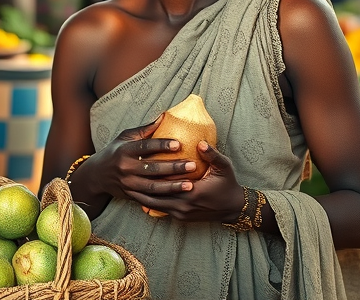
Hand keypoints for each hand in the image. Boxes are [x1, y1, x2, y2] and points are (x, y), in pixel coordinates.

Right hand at [86, 116, 196, 202]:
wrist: (97, 175)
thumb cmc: (115, 151)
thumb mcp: (125, 137)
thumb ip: (144, 130)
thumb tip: (164, 116)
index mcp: (124, 151)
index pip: (144, 147)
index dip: (161, 145)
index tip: (179, 144)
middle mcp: (125, 168)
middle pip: (152, 169)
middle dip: (173, 168)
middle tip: (192, 165)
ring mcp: (128, 184)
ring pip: (153, 187)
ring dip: (172, 186)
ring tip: (190, 184)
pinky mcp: (130, 195)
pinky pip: (149, 199)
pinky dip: (164, 199)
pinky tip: (178, 197)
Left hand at [129, 141, 244, 223]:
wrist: (233, 208)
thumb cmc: (227, 184)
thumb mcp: (224, 167)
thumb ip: (212, 154)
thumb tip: (200, 142)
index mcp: (193, 191)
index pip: (166, 180)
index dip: (152, 170)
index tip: (140, 159)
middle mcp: (183, 205)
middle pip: (155, 193)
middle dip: (141, 183)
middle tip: (127, 171)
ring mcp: (180, 213)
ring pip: (154, 204)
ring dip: (142, 193)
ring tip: (127, 182)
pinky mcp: (180, 218)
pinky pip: (160, 209)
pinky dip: (150, 201)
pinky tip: (140, 192)